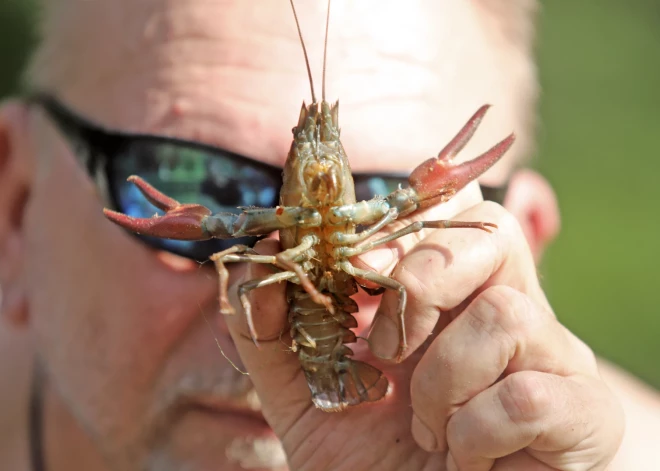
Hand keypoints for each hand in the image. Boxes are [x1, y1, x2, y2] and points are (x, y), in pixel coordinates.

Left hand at [221, 200, 623, 469]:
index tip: (352, 266)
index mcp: (447, 298)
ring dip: (442, 383)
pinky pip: (529, 395)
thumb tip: (248, 274)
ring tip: (429, 428)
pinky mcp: (583, 412)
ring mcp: (553, 357)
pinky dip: (475, 434)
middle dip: (424, 282)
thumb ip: (273, 336)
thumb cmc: (374, 460)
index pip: (444, 216)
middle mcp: (507, 309)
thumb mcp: (307, 397)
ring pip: (508, 314)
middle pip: (491, 233)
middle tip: (387, 347)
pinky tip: (467, 458)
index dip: (396, 230)